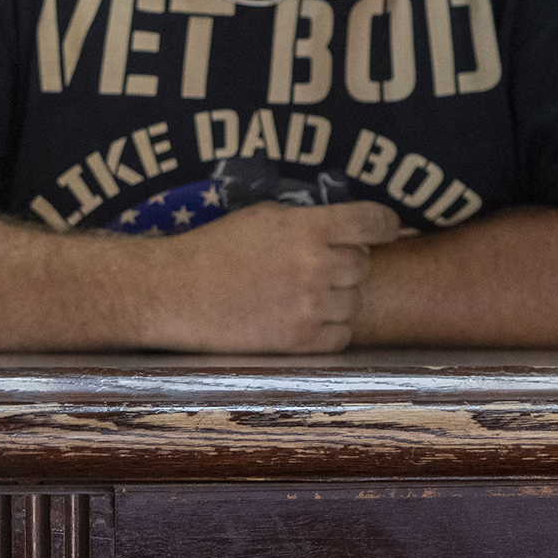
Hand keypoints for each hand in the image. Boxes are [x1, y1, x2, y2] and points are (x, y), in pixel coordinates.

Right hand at [138, 201, 401, 352]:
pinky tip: (307, 318)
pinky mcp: (299, 342)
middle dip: (347, 263)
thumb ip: (314, 221)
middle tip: (317, 267)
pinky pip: (342, 335)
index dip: (384, 226)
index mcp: (310, 228)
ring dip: (338, 297)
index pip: (376, 222)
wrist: (174, 292)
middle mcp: (316, 266)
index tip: (381, 231)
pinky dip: (331, 328)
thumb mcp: (268, 216)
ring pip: (355, 301)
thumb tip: (358, 228)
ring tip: (305, 294)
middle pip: (364, 264)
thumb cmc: (217, 248)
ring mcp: (310, 307)